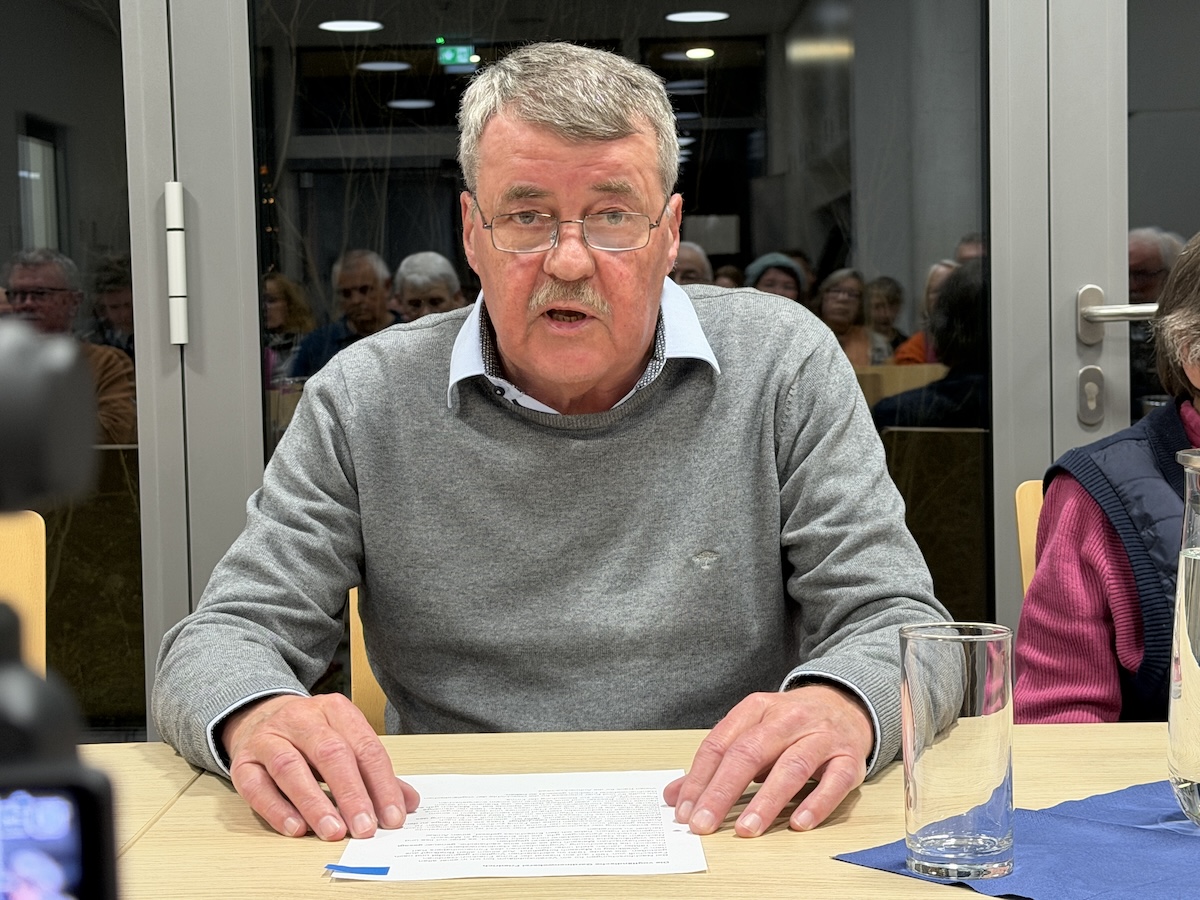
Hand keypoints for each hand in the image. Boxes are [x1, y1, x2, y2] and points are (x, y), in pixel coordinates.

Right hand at [220, 693, 419, 839]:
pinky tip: (296, 829)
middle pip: (330, 753)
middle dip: (351, 794)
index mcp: (335, 710)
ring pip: (290, 768)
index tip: (394, 816)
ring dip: (314, 803)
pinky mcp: (243, 761)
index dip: (381, 784)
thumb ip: (374, 773)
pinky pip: (257, 786)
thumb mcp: (345, 742)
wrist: (258, 716)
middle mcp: (302, 718)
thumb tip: (408, 803)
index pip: (365, 747)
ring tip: (334, 831)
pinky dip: (277, 809)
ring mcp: (269, 737)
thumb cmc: (311, 737)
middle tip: (365, 828)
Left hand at [663, 684, 871, 836]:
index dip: (699, 779)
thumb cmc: (790, 726)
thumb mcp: (751, 733)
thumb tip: (674, 796)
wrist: (846, 704)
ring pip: (791, 767)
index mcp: (757, 708)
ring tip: (747, 830)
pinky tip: (799, 824)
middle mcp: (788, 719)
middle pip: (750, 753)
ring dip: (767, 801)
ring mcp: (821, 737)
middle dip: (723, 791)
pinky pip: (834, 782)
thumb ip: (714, 764)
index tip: (684, 811)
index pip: (721, 744)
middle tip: (704, 824)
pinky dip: (817, 803)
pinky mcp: (849, 758)